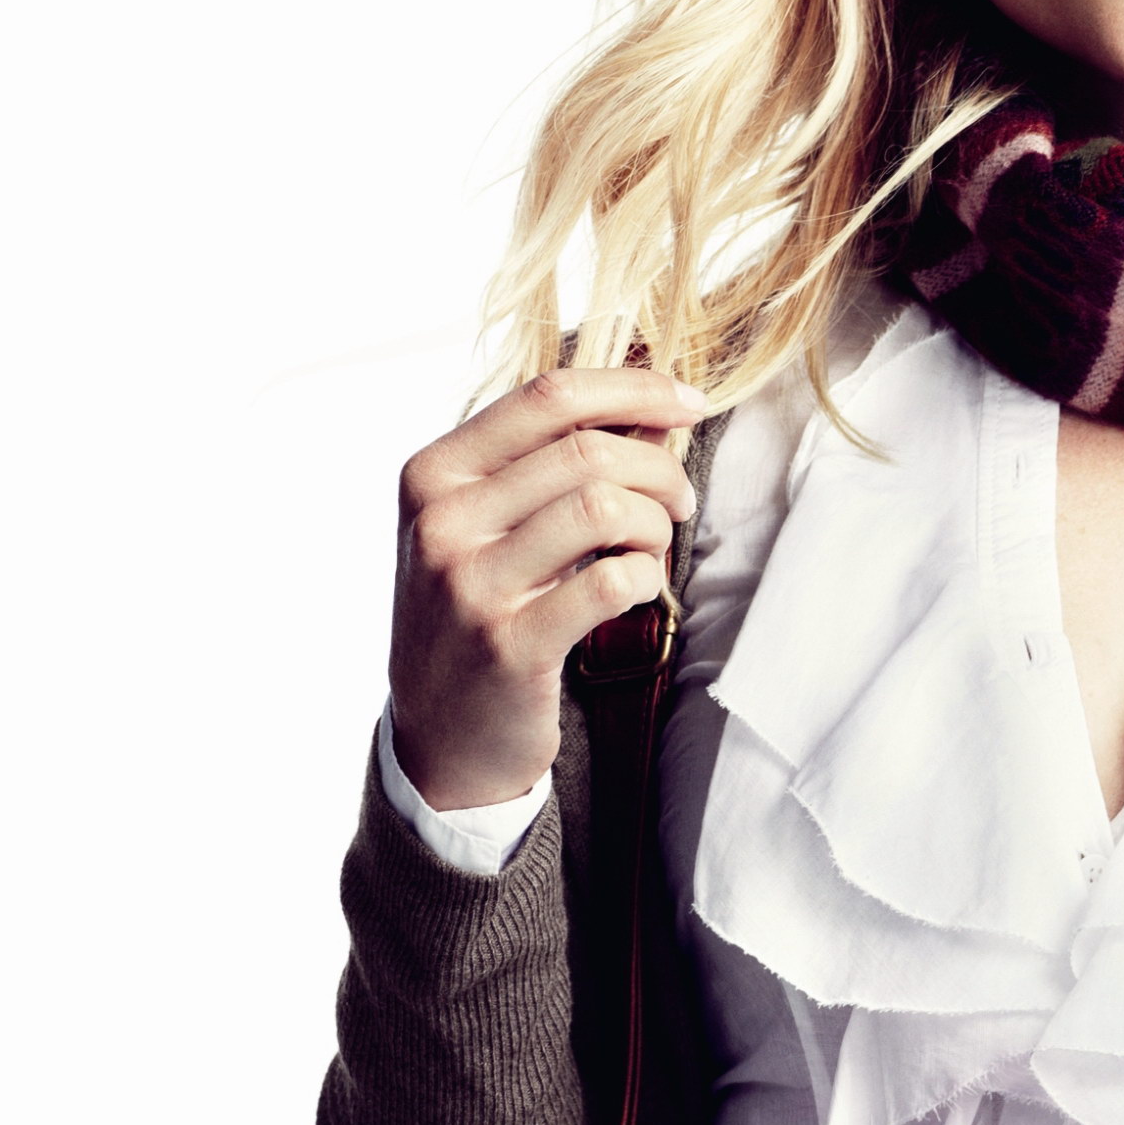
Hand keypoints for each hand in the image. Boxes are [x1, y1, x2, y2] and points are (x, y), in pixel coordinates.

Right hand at [387, 366, 708, 809]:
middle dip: (658, 468)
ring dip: (654, 525)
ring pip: (602, 508)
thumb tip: (653, 408)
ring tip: (654, 548)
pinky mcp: (511, 645)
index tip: (690, 402)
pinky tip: (639, 589)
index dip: (632, 390)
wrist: (439, 734)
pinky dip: (645, 577)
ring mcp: (472, 584)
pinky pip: (609, 581)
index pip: (546, 396)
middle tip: (680, 500)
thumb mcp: (491, 527)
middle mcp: (443, 521)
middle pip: (584, 452)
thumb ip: (555, 466)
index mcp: (433, 473)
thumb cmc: (478, 615)